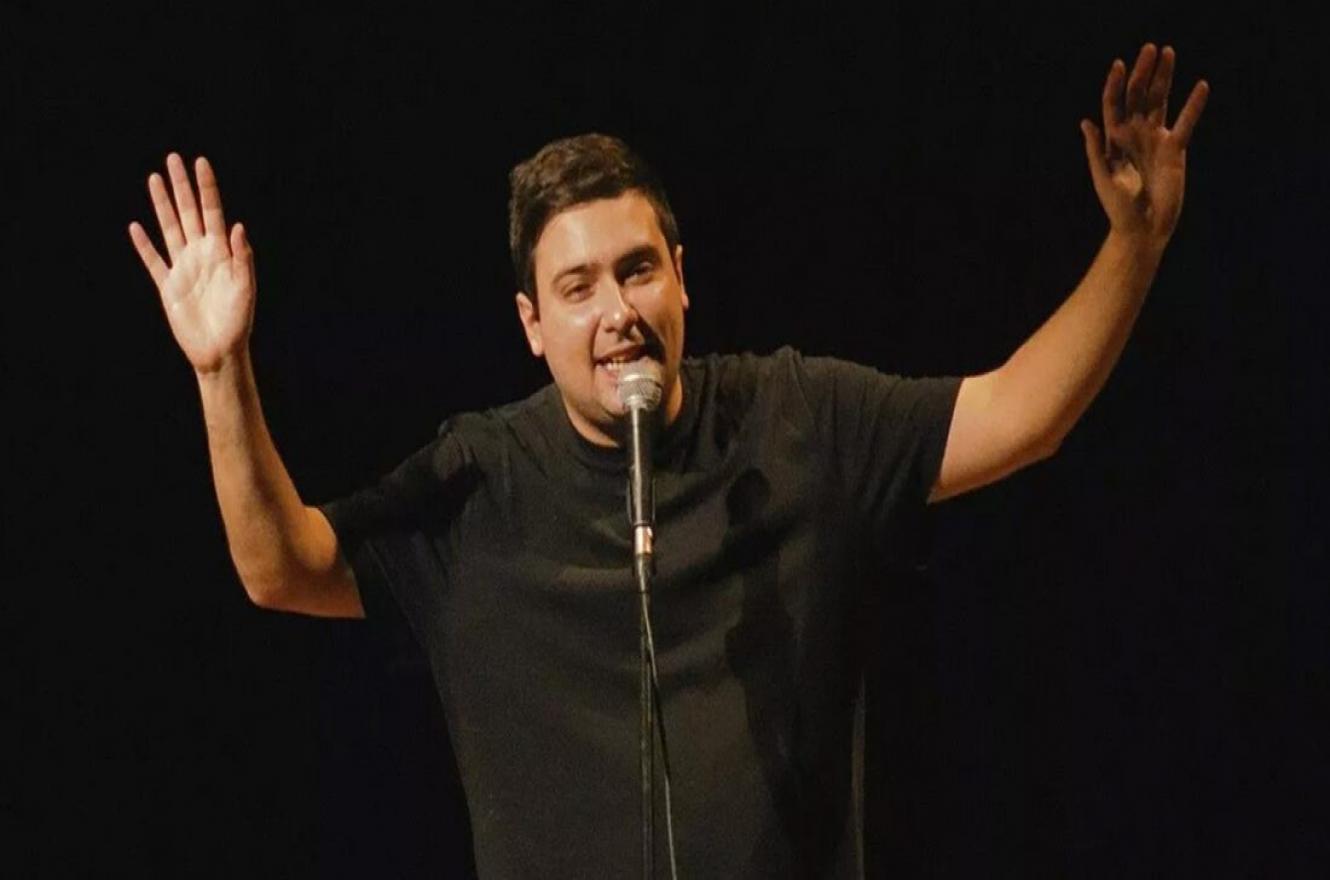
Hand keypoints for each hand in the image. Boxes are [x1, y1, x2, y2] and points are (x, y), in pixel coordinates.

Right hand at [129, 154, 255, 373]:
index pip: (212, 212)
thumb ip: (242, 257)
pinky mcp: (168, 287)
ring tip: (154, 179)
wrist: (220, 351)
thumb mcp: (245, 288)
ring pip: (169, 229)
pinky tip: (135, 227)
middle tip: (173, 158)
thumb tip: (238, 226)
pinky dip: (144, 245)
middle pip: (188, 213)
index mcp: (221, 253)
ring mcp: (183, 269)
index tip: (200, 162)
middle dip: (181, 186)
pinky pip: (153, 261)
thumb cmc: (239, 321)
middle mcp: (201, 255)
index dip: (206, 188)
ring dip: (161, 205)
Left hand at [1081, 44, 1209, 243]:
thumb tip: (1086, 122)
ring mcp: (1155, 140)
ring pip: (1160, 102)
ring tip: (1169, 53)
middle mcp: (1134, 135)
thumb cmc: (1118, 207)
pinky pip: (1185, 122)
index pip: (1113, 105)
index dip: (1115, 85)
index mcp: (1113, 140)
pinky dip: (1193, 105)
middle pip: (1138, 97)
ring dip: (1164, 78)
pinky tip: (1201, 86)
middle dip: (1143, 73)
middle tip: (1150, 48)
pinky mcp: (1175, 149)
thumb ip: (1095, 150)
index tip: (1118, 64)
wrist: (1143, 228)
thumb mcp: (1103, 177)